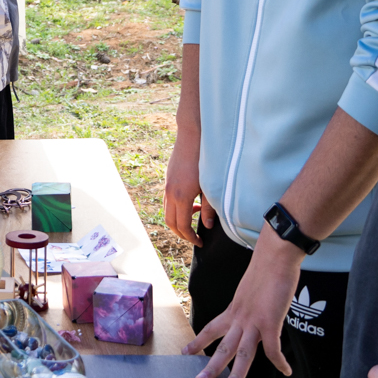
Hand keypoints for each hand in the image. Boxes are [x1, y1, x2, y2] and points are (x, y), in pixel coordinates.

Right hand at [164, 120, 213, 246]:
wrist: (192, 136)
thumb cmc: (204, 159)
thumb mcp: (210, 185)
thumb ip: (209, 207)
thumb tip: (207, 226)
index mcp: (181, 196)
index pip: (182, 226)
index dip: (191, 237)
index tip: (200, 242)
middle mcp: (170, 193)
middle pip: (170, 223)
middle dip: (182, 234)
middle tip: (195, 237)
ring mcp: (167, 186)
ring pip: (167, 212)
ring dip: (178, 221)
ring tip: (195, 218)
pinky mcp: (168, 180)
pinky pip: (168, 202)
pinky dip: (177, 209)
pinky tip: (192, 203)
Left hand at [183, 231, 301, 377]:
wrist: (275, 256)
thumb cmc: (266, 269)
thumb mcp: (249, 289)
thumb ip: (248, 303)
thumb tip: (253, 308)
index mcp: (233, 309)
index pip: (211, 328)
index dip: (198, 342)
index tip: (185, 352)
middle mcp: (240, 317)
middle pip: (222, 347)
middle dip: (210, 366)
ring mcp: (254, 321)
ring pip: (242, 354)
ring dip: (235, 374)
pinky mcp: (271, 322)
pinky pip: (273, 349)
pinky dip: (279, 362)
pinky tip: (286, 371)